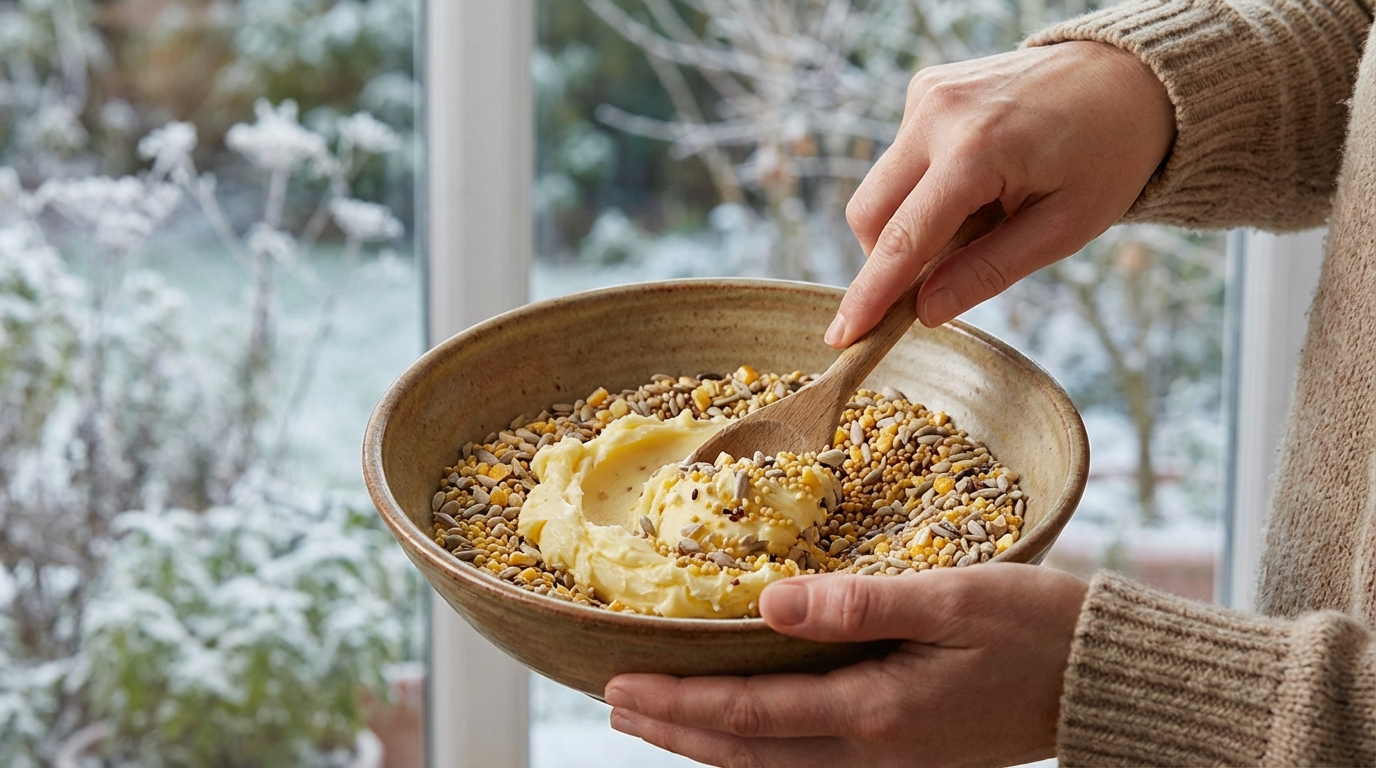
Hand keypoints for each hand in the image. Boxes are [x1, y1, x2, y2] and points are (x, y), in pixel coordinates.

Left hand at [605, 564, 1087, 767]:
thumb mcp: (956, 597)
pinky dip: (759, 753)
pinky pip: (809, 766)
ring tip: (658, 722)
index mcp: (877, 712)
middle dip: (676, 731)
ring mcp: (888, 763)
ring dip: (708, 747)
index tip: (620, 684)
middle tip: (615, 707)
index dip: (678, 702)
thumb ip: (861, 604)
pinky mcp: (904, 757)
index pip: (749, 715)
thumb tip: (769, 604)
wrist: (1102, 680)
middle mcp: (873, 752)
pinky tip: (741, 736)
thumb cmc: (1036, 626)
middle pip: (748, 753)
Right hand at [829, 41, 1174, 346]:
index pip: (903, 239)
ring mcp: (927, 95)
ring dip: (909, 222)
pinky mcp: (926, 89)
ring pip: (878, 188)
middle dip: (886, 260)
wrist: (1128, 76)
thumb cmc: (1109, 155)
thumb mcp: (1064, 229)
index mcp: (977, 150)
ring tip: (979, 216)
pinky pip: (899, 160)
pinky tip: (976, 181)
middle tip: (938, 278)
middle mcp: (938, 114)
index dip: (870, 295)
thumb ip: (988, 271)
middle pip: (869, 214)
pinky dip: (923, 188)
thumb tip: (924, 312)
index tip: (843, 336)